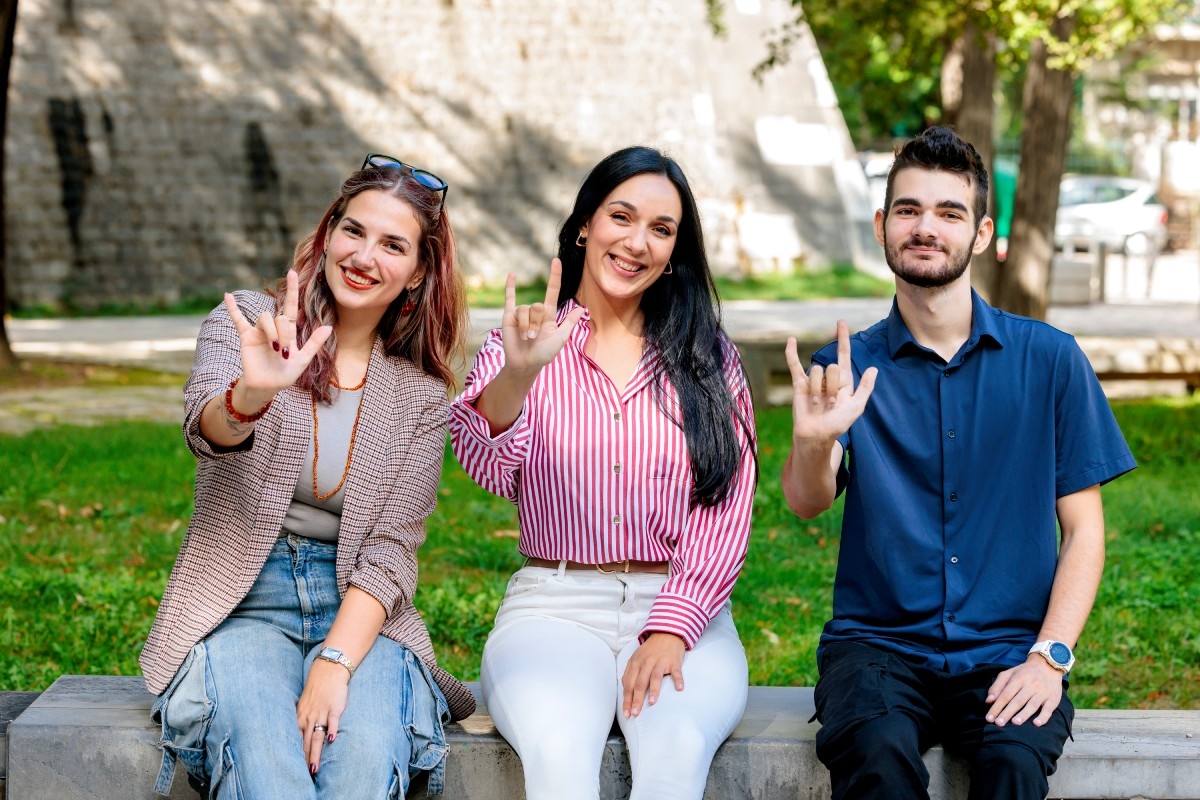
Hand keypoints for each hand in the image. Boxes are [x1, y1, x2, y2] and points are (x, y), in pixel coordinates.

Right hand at [225, 270, 332, 404]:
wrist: (266, 387)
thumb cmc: (285, 375)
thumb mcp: (303, 360)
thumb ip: (314, 343)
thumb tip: (329, 327)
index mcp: (289, 331)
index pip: (291, 306)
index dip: (292, 290)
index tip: (292, 272)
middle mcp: (274, 328)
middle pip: (279, 317)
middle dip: (283, 332)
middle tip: (284, 351)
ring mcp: (260, 331)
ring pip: (264, 317)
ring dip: (271, 332)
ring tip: (274, 349)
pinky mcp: (246, 336)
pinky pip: (238, 319)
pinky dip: (233, 308)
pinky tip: (227, 295)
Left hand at [296, 658, 349, 773]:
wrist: (328, 671)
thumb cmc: (317, 690)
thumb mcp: (304, 706)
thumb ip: (302, 721)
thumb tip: (299, 737)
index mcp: (300, 718)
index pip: (297, 741)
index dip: (297, 756)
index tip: (296, 769)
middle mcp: (309, 717)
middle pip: (306, 743)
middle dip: (305, 760)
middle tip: (305, 776)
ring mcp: (321, 713)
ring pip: (317, 736)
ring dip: (315, 753)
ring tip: (314, 768)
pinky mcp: (334, 708)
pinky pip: (332, 720)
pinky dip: (332, 730)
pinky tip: (332, 740)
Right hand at [499, 258, 585, 377]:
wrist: (525, 364)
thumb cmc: (544, 354)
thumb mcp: (560, 338)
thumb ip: (569, 323)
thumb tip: (583, 309)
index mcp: (549, 314)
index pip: (552, 290)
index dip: (554, 276)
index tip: (556, 260)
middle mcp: (535, 311)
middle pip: (537, 305)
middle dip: (535, 323)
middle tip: (533, 337)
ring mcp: (522, 313)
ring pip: (524, 310)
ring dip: (525, 326)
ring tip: (525, 338)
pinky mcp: (509, 316)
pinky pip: (509, 299)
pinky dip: (510, 286)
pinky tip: (512, 274)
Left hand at [621, 633, 685, 717]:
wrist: (666, 633)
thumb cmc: (650, 650)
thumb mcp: (636, 658)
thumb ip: (630, 673)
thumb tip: (625, 689)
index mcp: (635, 663)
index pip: (629, 684)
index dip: (627, 700)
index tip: (626, 714)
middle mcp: (646, 662)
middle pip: (640, 683)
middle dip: (636, 699)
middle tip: (635, 714)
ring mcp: (660, 661)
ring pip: (655, 677)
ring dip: (654, 690)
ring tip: (652, 703)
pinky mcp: (674, 661)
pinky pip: (676, 671)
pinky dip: (678, 679)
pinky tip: (679, 688)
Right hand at [786, 320, 876, 446]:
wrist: (817, 435)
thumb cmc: (838, 424)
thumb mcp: (857, 407)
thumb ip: (865, 388)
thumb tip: (873, 368)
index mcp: (844, 380)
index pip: (843, 354)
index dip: (843, 338)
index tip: (840, 322)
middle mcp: (828, 377)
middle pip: (832, 367)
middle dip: (834, 385)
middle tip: (832, 402)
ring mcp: (813, 380)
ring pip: (817, 371)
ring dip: (819, 390)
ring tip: (819, 404)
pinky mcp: (799, 384)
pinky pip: (795, 365)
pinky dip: (791, 353)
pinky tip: (791, 340)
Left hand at [985, 657, 1063, 726]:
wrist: (1048, 665)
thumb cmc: (1024, 672)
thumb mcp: (1009, 674)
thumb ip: (997, 686)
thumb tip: (988, 701)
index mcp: (1018, 678)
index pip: (1005, 695)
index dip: (997, 706)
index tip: (989, 718)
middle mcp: (1031, 685)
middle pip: (1017, 701)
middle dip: (1007, 713)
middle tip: (998, 724)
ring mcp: (1043, 692)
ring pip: (1032, 705)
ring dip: (1023, 715)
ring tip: (1014, 723)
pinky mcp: (1053, 699)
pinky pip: (1048, 709)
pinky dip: (1043, 717)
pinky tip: (1036, 724)